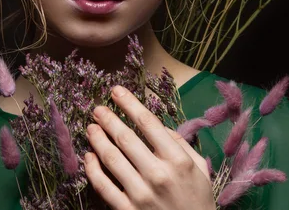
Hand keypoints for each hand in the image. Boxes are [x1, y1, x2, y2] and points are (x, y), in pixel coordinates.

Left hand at [84, 85, 215, 209]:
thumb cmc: (197, 200)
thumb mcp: (199, 169)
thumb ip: (180, 144)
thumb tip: (158, 126)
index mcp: (178, 160)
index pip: (148, 123)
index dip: (129, 103)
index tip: (117, 91)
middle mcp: (158, 174)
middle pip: (126, 138)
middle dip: (109, 119)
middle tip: (97, 108)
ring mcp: (141, 194)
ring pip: (111, 159)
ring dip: (97, 139)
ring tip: (90, 127)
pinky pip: (103, 186)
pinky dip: (92, 169)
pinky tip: (89, 156)